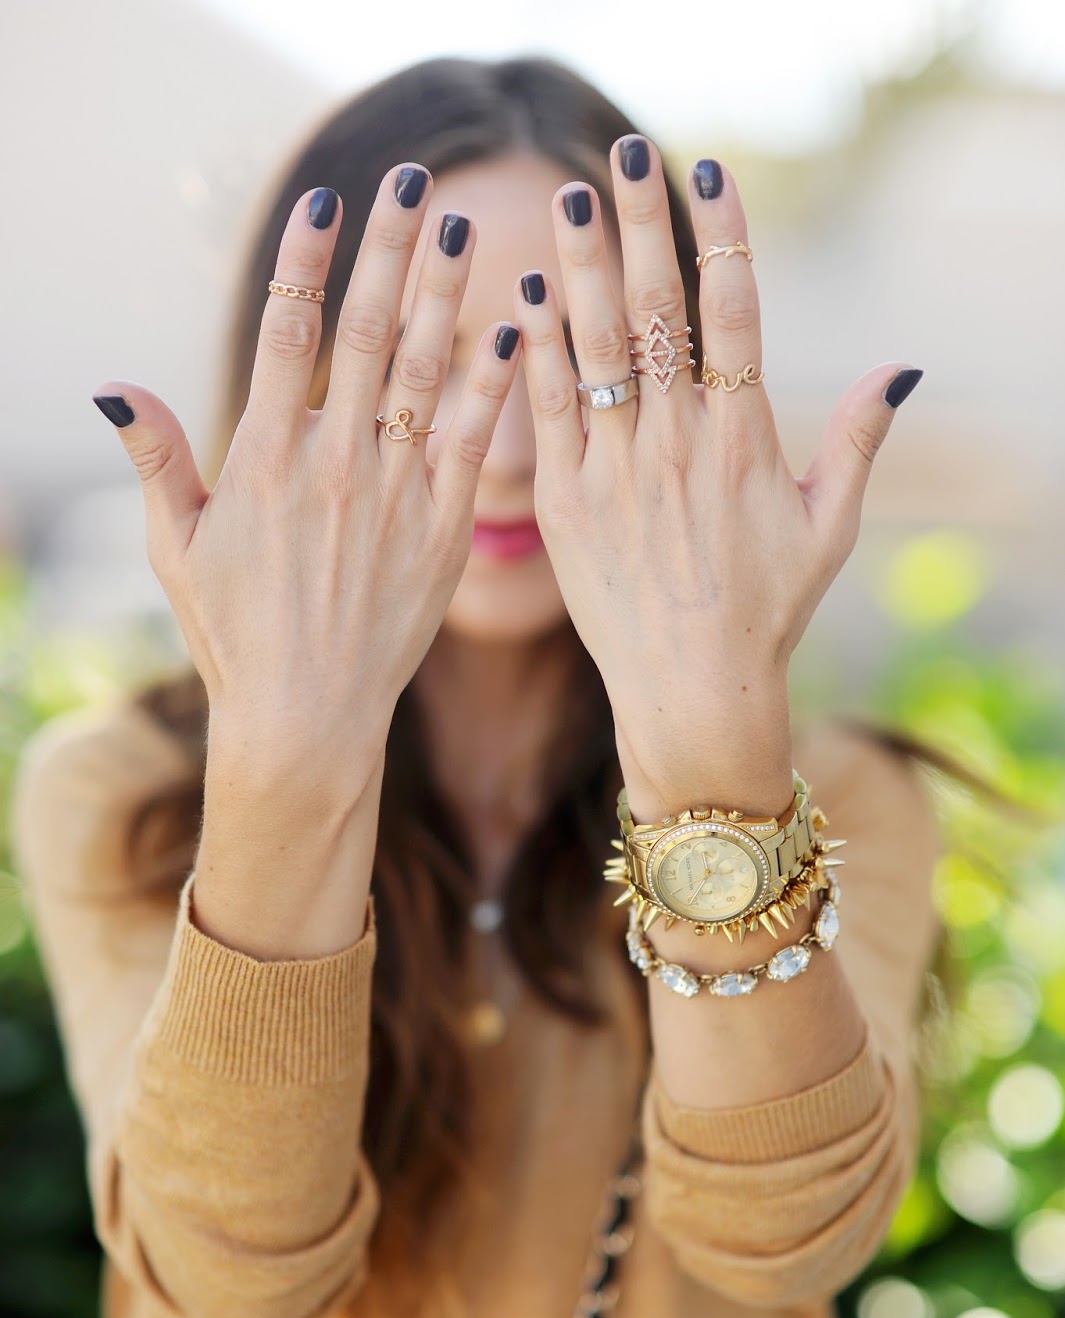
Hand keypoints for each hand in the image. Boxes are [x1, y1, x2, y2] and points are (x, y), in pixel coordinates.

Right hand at [92, 172, 519, 795]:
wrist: (308, 719)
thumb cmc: (237, 635)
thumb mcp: (177, 548)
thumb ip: (157, 459)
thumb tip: (113, 387)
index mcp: (264, 459)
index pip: (287, 332)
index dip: (307, 259)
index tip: (326, 201)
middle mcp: (333, 464)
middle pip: (363, 332)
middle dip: (386, 249)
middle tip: (408, 179)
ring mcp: (393, 496)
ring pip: (421, 373)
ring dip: (442, 293)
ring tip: (459, 228)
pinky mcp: (441, 532)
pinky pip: (470, 440)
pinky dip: (491, 381)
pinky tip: (512, 325)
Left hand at [513, 141, 921, 816]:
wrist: (691, 691)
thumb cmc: (766, 612)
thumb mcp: (828, 529)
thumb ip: (858, 443)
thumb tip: (903, 369)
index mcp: (743, 441)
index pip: (734, 315)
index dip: (722, 238)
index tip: (707, 174)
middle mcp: (678, 445)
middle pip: (658, 313)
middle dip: (643, 227)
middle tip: (628, 155)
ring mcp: (616, 474)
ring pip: (596, 351)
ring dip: (582, 269)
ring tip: (571, 201)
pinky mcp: (565, 506)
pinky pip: (548, 414)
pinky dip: (537, 353)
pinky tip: (527, 296)